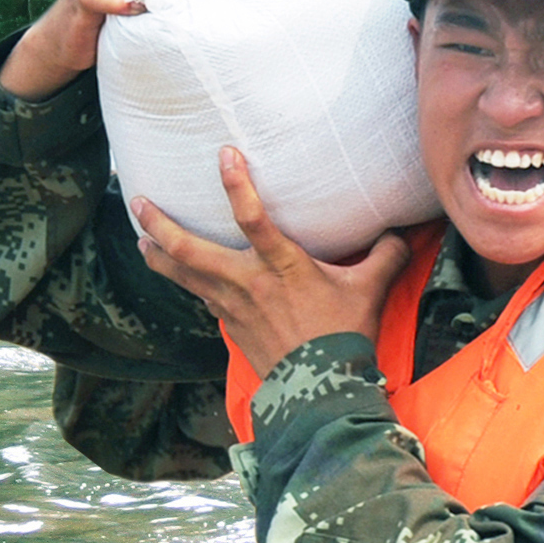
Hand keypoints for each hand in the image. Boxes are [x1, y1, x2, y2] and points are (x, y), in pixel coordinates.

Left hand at [133, 147, 414, 374]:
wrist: (319, 389)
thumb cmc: (345, 335)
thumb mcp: (370, 290)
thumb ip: (385, 255)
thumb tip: (404, 231)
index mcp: (283, 267)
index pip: (253, 218)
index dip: (237, 184)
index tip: (225, 153)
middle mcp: (248, 283)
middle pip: (189, 250)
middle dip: (160, 224)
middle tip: (139, 200)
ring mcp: (232, 306)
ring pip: (182, 275)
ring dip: (157, 254)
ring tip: (141, 236)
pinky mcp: (229, 325)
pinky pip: (200, 297)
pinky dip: (185, 281)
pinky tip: (180, 273)